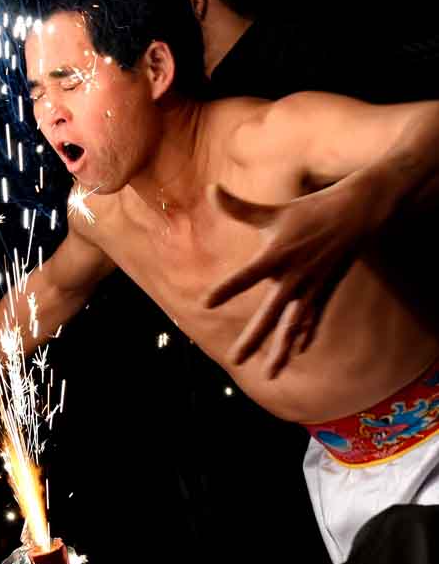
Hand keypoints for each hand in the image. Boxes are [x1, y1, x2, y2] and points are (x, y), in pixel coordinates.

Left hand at [203, 180, 380, 378]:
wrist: (357, 213)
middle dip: (253, 339)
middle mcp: (293, 277)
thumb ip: (239, 207)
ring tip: (269, 374)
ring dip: (281, 350)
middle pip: (269, 314)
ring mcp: (311, 287)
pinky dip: (305, 335)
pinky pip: (313, 318)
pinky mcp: (325, 290)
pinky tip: (299, 351)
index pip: (245, 276)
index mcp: (276, 256)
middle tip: (234, 360)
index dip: (226, 289)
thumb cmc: (309, 210)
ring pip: (294, 325)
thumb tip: (211, 188)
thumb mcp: (273, 210)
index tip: (205, 303)